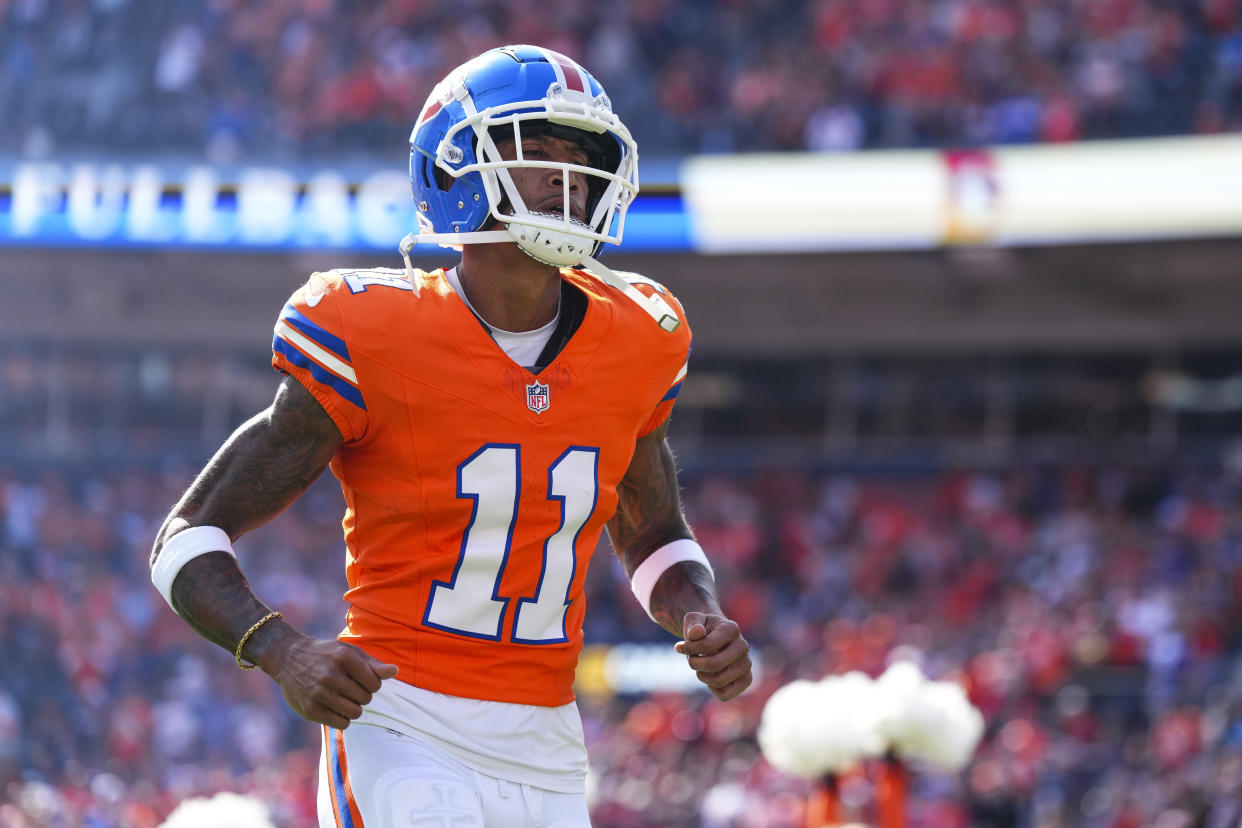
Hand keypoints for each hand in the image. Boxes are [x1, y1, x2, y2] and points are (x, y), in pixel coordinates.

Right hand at [259, 632, 398, 728]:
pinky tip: (335, 707)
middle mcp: (331, 675)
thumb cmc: (326, 655)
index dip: (372, 683)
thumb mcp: (349, 652)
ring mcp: (319, 693)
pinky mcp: (310, 709)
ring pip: (355, 713)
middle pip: (366, 698)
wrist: (288, 657)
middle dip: (362, 695)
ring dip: (354, 708)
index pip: (375, 683)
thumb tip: (395, 671)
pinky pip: (341, 724)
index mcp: (344, 658)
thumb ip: (373, 664)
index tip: (362, 679)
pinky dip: (343, 719)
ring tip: (344, 698)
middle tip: (350, 688)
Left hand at [675, 611, 751, 700]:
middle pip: (714, 665)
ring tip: (700, 667)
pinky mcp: (746, 680)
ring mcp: (747, 664)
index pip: (707, 645)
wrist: (714, 635)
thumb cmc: (701, 628)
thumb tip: (697, 633)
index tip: (679, 647)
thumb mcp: (693, 620)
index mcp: (732, 628)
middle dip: (695, 664)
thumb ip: (693, 624)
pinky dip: (712, 688)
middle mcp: (743, 646)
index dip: (689, 649)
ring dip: (702, 676)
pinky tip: (710, 676)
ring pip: (719, 681)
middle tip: (691, 659)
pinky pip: (725, 694)